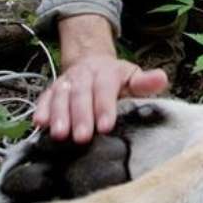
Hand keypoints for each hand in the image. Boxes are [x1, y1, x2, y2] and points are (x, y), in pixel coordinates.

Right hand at [33, 55, 167, 143]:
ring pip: (61, 96)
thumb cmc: (116, 79)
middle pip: (81, 93)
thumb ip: (145, 82)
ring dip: (59, 115)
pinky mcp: (52, 90)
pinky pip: (44, 98)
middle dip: (81, 116)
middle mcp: (84, 74)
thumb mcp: (133, 77)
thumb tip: (162, 78)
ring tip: (60, 135)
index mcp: (107, 71)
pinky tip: (40, 124)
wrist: (92, 64)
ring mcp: (66, 81)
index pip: (106, 87)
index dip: (105, 106)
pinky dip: (41, 109)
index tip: (106, 126)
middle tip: (82, 138)